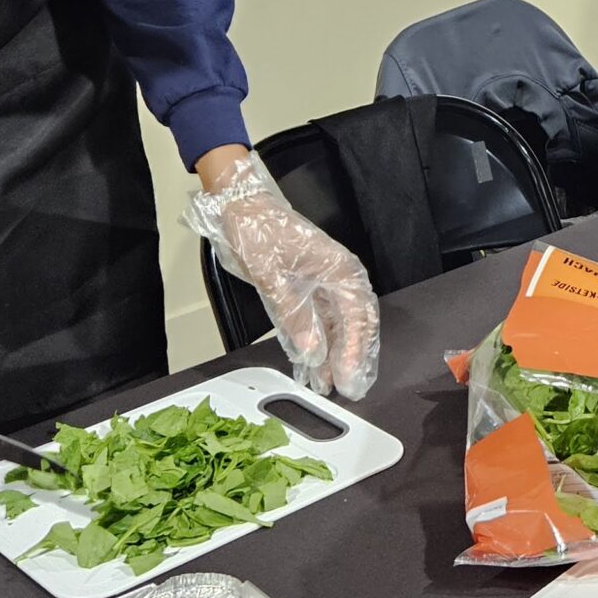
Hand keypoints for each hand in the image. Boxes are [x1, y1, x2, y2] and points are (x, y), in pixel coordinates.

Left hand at [190, 153, 380, 399]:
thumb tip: (314, 353)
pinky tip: (312, 366)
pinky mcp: (307, 290)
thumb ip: (295, 317)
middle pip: (355, 324)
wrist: (239, 208)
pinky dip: (317, 345)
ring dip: (334, 356)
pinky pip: (319, 322)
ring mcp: (323, 284)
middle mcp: (338, 278)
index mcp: (339, 269)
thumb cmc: (259, 231)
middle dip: (353, 358)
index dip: (356, 349)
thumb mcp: (274, 276)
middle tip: (349, 389)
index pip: (358, 316)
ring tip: (328, 385)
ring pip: (338, 327)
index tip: (349, 376)